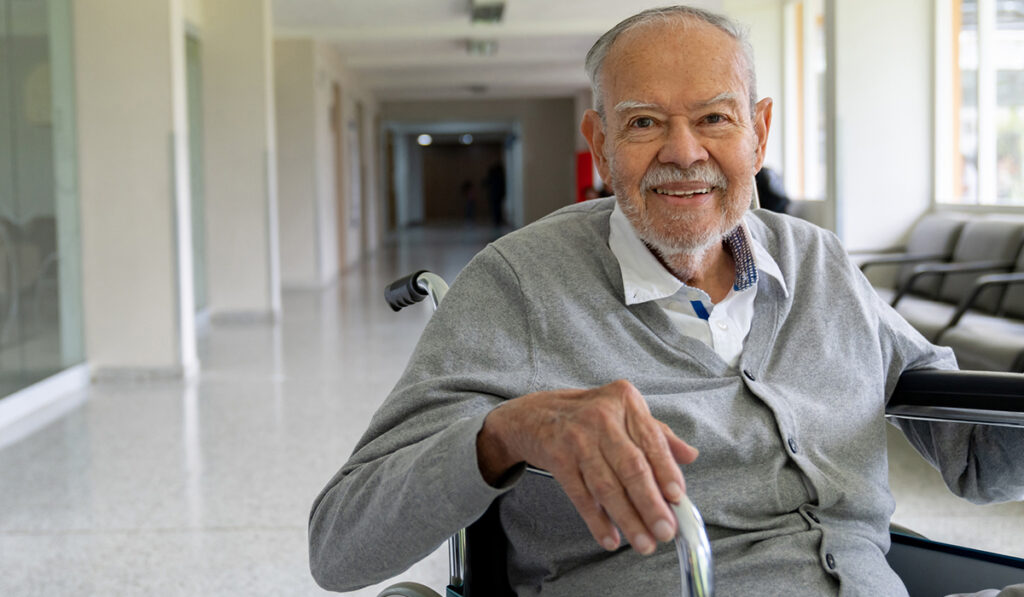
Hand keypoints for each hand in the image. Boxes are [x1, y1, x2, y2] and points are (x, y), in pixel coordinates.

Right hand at [477, 379, 698, 554]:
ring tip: (644, 542)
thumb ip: (657, 434)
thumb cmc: (585, 415)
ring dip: (628, 519)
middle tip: (666, 531)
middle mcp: (601, 416)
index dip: (666, 472)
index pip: (651, 441)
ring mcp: (576, 437)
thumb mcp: (623, 412)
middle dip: (651, 504)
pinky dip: (597, 520)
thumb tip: (690, 456)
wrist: (532, 415)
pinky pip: (581, 496)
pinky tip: (611, 538)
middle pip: (631, 467)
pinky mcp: (557, 458)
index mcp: (624, 400)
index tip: (678, 498)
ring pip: (607, 486)